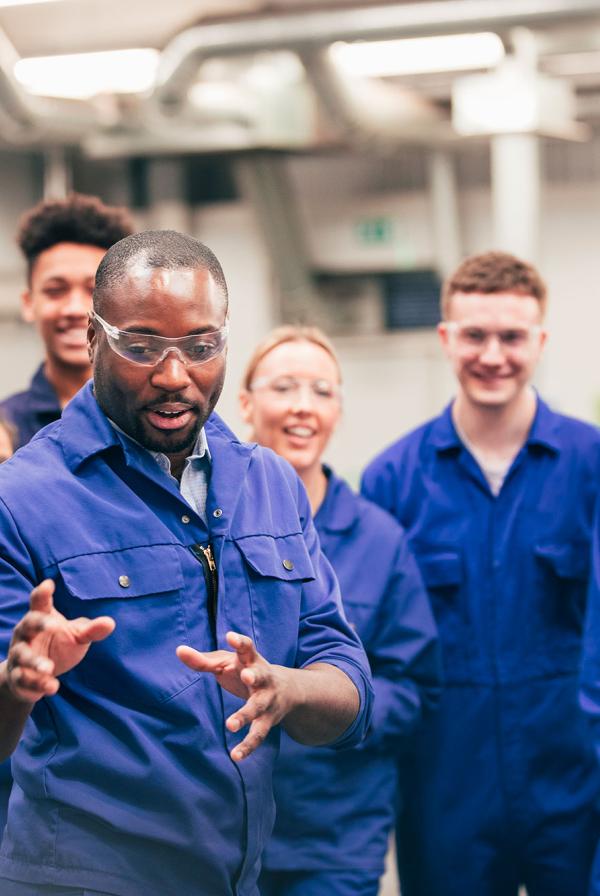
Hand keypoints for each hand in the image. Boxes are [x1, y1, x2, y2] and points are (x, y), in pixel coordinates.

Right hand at [4, 579, 114, 702]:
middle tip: (52, 625)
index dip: (42, 593)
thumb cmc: (56, 646)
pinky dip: (37, 684)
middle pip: (27, 624)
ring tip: (49, 668)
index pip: (39, 602)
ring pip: (22, 656)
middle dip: (39, 623)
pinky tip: (52, 687)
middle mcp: (26, 634)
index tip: (49, 584)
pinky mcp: (18, 677)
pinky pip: (24, 680)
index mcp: (40, 618)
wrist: (33, 676)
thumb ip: (90, 630)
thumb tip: (110, 623)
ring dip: (34, 662)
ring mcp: (20, 656)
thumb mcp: (76, 637)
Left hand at [177, 632, 300, 761]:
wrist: (286, 689)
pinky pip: (258, 734)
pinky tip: (236, 756)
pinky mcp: (268, 720)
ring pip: (258, 707)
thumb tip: (178, 650)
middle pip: (260, 675)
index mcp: (251, 660)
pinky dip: (248, 746)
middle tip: (247, 676)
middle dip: (255, 675)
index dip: (240, 642)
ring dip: (246, 715)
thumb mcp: (227, 662)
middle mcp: (263, 678)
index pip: (247, 648)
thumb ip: (203, 660)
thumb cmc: (246, 670)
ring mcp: (267, 700)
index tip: (231, 636)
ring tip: (231, 725)